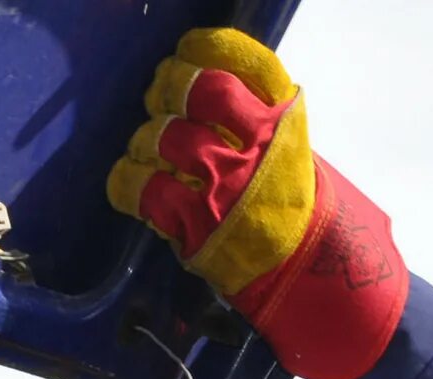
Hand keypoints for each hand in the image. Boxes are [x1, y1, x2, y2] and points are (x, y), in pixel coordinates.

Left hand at [106, 29, 407, 378]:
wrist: (306, 276)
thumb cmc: (289, 210)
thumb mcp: (287, 152)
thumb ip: (254, 117)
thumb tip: (197, 85)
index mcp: (284, 123)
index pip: (244, 63)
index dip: (206, 48)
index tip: (186, 52)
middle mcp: (257, 148)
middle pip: (197, 90)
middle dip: (167, 87)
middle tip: (159, 98)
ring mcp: (226, 186)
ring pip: (164, 137)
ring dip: (144, 140)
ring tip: (146, 150)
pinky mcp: (197, 225)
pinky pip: (144, 189)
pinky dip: (126, 183)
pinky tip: (129, 183)